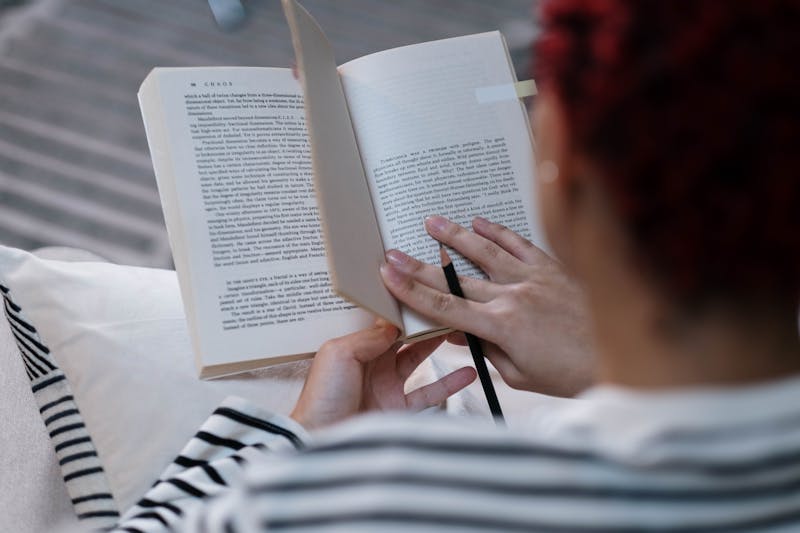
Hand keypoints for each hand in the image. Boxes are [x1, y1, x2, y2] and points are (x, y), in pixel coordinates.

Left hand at [290, 319, 476, 429]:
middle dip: (423, 322)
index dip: (403, 309)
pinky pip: (429, 393)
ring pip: (418, 359)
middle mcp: (373, 364)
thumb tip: (394, 324)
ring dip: (438, 345)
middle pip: (405, 337)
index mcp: (356, 347)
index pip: (385, 322)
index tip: (422, 294)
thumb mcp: (338, 354)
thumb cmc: (321, 398)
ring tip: (459, 329)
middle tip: (445, 307)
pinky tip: (468, 371)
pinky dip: (449, 383)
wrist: (321, 440)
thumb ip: (369, 336)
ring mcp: (387, 386)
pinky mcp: (399, 410)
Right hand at [379, 216, 592, 396]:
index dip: (412, 290)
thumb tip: (459, 334)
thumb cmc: (572, 373)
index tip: (388, 275)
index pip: (444, 307)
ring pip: (485, 251)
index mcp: (502, 325)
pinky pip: (520, 243)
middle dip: (420, 265)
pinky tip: (479, 221)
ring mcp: (534, 277)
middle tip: (393, 250)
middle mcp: (513, 295)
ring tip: (431, 222)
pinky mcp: (554, 268)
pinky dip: (498, 231)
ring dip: (454, 236)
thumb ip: (486, 350)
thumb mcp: (520, 374)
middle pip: (455, 278)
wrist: (625, 356)